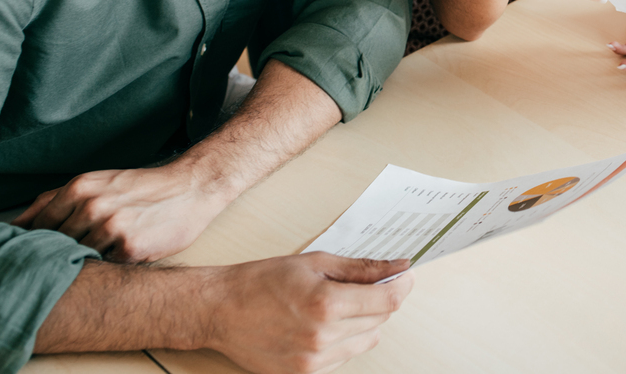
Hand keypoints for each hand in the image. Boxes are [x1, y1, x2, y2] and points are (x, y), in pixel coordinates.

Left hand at [12, 160, 230, 262]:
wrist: (191, 188)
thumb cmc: (141, 187)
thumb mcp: (96, 182)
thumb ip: (52, 200)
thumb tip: (13, 225)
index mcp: (79, 187)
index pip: (39, 227)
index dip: (42, 241)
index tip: (52, 245)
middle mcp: (92, 206)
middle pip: (58, 245)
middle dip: (65, 251)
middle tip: (87, 246)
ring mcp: (111, 228)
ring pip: (80, 257)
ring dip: (91, 257)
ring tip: (110, 245)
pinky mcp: (130, 248)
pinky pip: (105, 267)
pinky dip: (111, 263)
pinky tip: (126, 250)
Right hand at [207, 253, 412, 373]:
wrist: (220, 310)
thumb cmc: (262, 281)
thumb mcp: (315, 263)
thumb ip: (362, 268)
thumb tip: (398, 267)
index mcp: (326, 304)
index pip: (387, 301)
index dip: (402, 286)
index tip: (405, 276)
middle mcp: (322, 337)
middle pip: (380, 321)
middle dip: (381, 300)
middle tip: (369, 284)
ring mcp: (312, 361)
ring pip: (366, 341)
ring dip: (365, 321)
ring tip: (341, 303)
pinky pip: (344, 357)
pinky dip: (345, 339)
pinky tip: (327, 323)